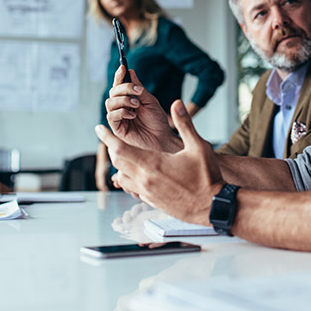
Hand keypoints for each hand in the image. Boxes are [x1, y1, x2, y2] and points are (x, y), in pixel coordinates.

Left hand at [96, 99, 223, 224]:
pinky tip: (136, 173)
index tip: (98, 128)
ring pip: (122, 176)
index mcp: (153, 164)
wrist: (213, 206)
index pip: (120, 148)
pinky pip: (132, 188)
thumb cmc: (208, 176)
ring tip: (122, 153)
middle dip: (112, 148)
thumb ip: (185, 124)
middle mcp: (145, 179)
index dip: (107, 137)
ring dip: (119, 164)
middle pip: (117, 162)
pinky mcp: (152, 202)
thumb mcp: (199, 146)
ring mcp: (147, 193)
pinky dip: (129, 178)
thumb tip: (177, 103)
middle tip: (110, 138)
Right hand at [105, 66, 181, 152]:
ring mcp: (118, 117)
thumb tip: (130, 72)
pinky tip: (133, 115)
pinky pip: (111, 116)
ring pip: (110, 103)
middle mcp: (121, 106)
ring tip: (137, 104)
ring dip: (123, 100)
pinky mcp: (117, 128)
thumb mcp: (150, 101)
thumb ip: (139, 88)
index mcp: (128, 98)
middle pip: (113, 92)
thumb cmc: (157, 119)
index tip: (123, 67)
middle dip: (124, 88)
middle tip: (138, 91)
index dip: (119, 75)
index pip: (119, 85)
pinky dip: (122, 112)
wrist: (162, 137)